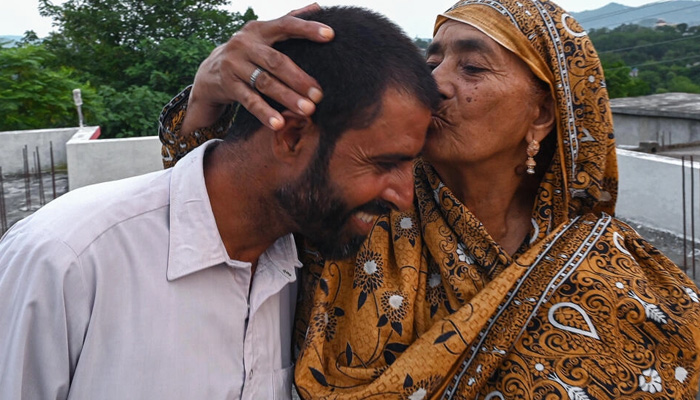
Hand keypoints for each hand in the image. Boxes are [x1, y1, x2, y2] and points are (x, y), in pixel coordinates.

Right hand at [182, 3, 333, 134]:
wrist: (209, 74)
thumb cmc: (247, 54)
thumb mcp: (264, 36)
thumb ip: (288, 22)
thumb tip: (318, 7)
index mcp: (259, 29)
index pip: (286, 24)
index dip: (307, 28)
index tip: (330, 35)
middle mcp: (245, 43)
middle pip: (276, 61)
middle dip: (299, 78)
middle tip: (319, 94)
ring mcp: (234, 64)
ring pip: (265, 82)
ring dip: (287, 97)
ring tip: (307, 111)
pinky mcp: (228, 85)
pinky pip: (249, 100)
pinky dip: (265, 113)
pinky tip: (279, 123)